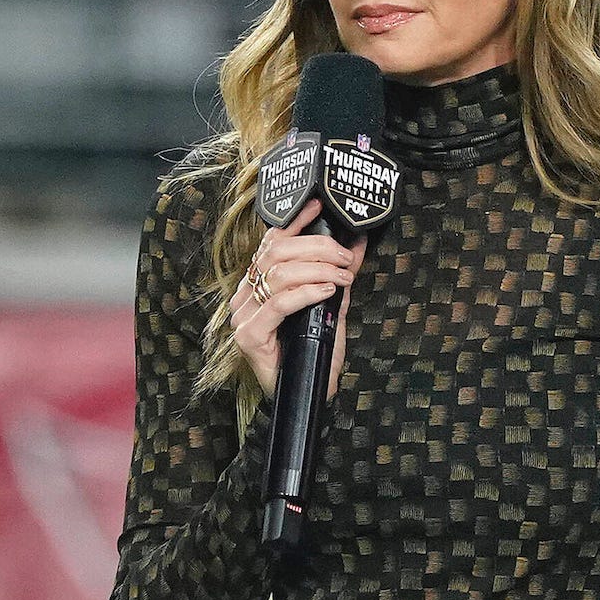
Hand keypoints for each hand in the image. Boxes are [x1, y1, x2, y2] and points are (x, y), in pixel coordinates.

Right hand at [233, 200, 367, 396]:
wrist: (309, 394)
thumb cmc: (314, 352)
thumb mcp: (330, 306)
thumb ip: (337, 276)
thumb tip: (355, 244)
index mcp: (257, 285)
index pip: (271, 243)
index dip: (294, 221)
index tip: (319, 205)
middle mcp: (244, 297)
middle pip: (277, 253)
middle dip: (317, 247)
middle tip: (346, 257)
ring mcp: (244, 316)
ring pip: (279, 274)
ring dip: (318, 269)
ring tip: (343, 275)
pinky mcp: (250, 336)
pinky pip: (280, 303)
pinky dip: (308, 292)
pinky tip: (328, 290)